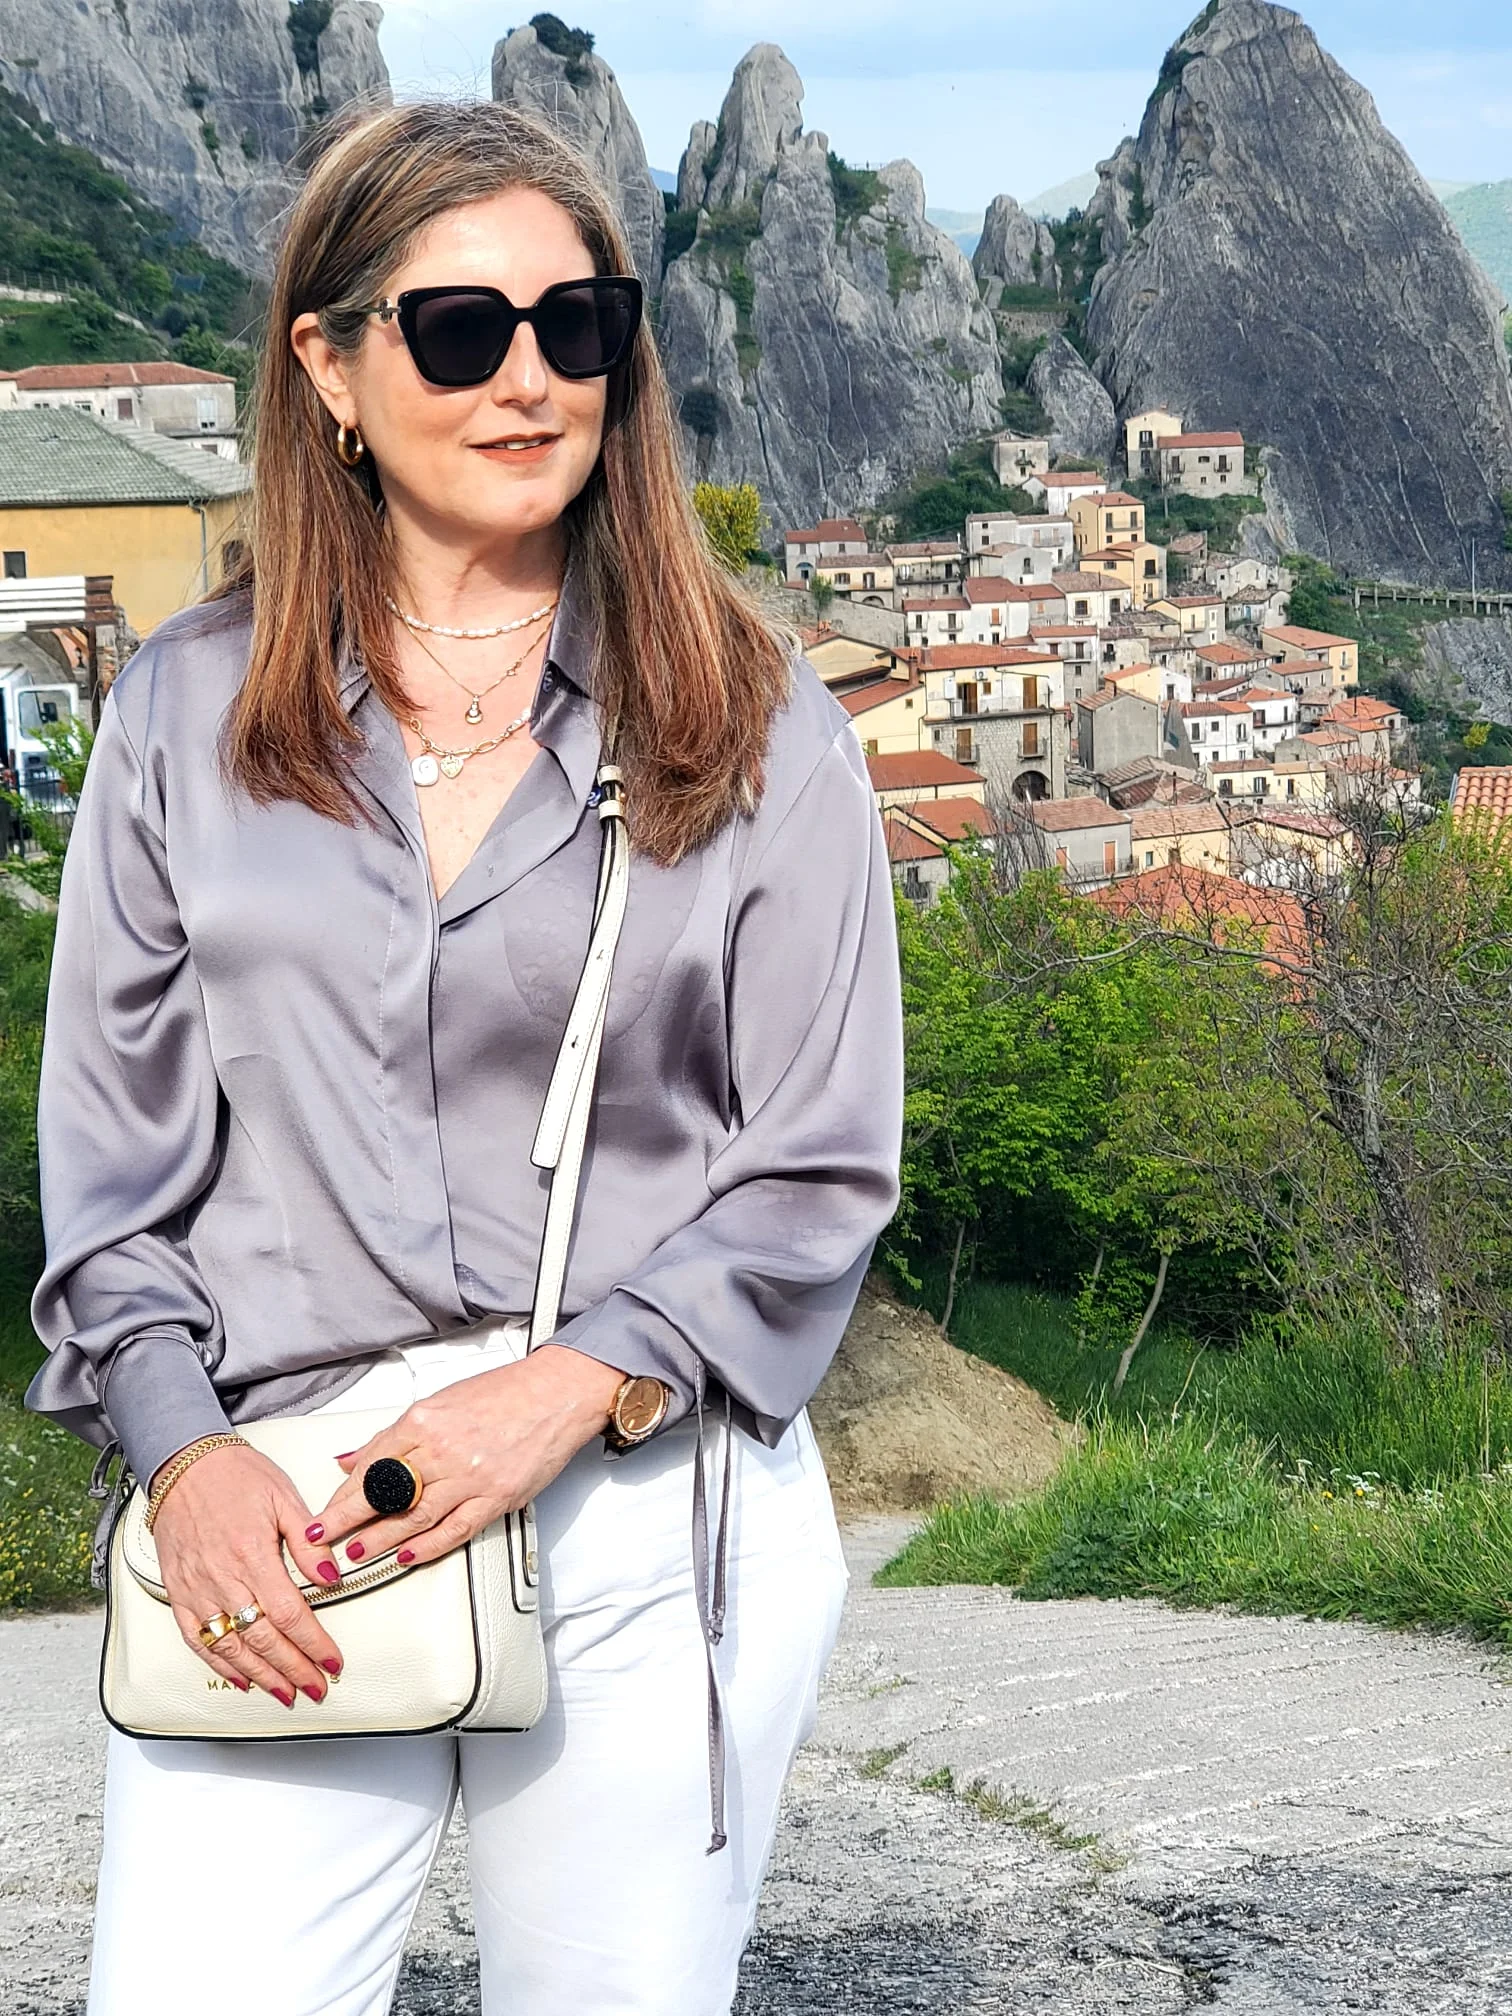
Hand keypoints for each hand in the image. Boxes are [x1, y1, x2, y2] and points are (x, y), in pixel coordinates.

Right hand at [150, 1444, 346, 1706]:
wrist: (184, 1465)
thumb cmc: (236, 1476)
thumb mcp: (283, 1497)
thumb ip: (308, 1541)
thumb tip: (332, 1576)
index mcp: (253, 1554)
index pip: (290, 1614)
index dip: (313, 1644)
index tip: (331, 1662)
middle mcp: (223, 1578)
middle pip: (263, 1638)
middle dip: (293, 1669)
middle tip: (315, 1688)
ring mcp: (197, 1589)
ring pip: (230, 1646)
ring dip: (260, 1675)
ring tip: (285, 1693)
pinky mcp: (178, 1592)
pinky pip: (196, 1638)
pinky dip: (217, 1663)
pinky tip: (239, 1677)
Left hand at [311, 1347, 623, 1568]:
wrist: (557, 1393)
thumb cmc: (505, 1393)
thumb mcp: (441, 1401)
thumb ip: (395, 1434)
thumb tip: (353, 1456)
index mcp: (425, 1420)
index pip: (371, 1465)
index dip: (342, 1494)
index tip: (321, 1513)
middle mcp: (444, 1449)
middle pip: (384, 1493)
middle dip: (347, 1521)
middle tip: (320, 1541)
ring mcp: (470, 1476)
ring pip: (414, 1516)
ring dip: (380, 1539)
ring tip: (356, 1553)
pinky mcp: (496, 1497)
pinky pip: (454, 1529)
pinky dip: (428, 1547)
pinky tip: (407, 1556)